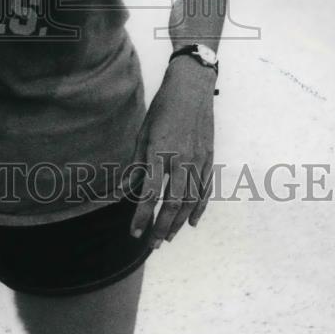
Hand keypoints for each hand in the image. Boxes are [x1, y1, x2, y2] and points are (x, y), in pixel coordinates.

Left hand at [129, 55, 215, 246]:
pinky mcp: (209, 159)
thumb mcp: (143, 133)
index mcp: (159, 152)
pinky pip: (205, 190)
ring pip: (190, 201)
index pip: (149, 194)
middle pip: (172, 204)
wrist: (191, 89)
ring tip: (167, 237)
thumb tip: (125, 190)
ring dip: (178, 223)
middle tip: (151, 244)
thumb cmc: (162, 109)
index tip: (134, 232)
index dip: (141, 216)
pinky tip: (190, 222)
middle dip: (160, 227)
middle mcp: (181, 159)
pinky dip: (198, 209)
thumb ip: (136, 164)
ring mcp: (198, 161)